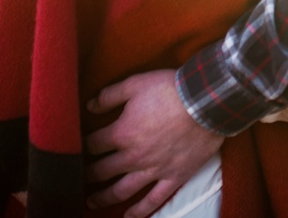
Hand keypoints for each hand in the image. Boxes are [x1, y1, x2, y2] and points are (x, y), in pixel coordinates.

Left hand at [83, 69, 222, 217]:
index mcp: (122, 134)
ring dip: (103, 198)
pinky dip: (140, 211)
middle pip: (102, 170)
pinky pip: (154, 200)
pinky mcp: (174, 177)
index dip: (83, 145)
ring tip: (91, 202)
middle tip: (80, 177)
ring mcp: (153, 170)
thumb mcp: (135, 83)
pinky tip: (129, 216)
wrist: (206, 102)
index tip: (81, 146)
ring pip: (121, 190)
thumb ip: (109, 95)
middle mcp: (133, 157)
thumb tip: (89, 105)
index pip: (93, 144)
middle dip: (88, 174)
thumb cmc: (170, 90)